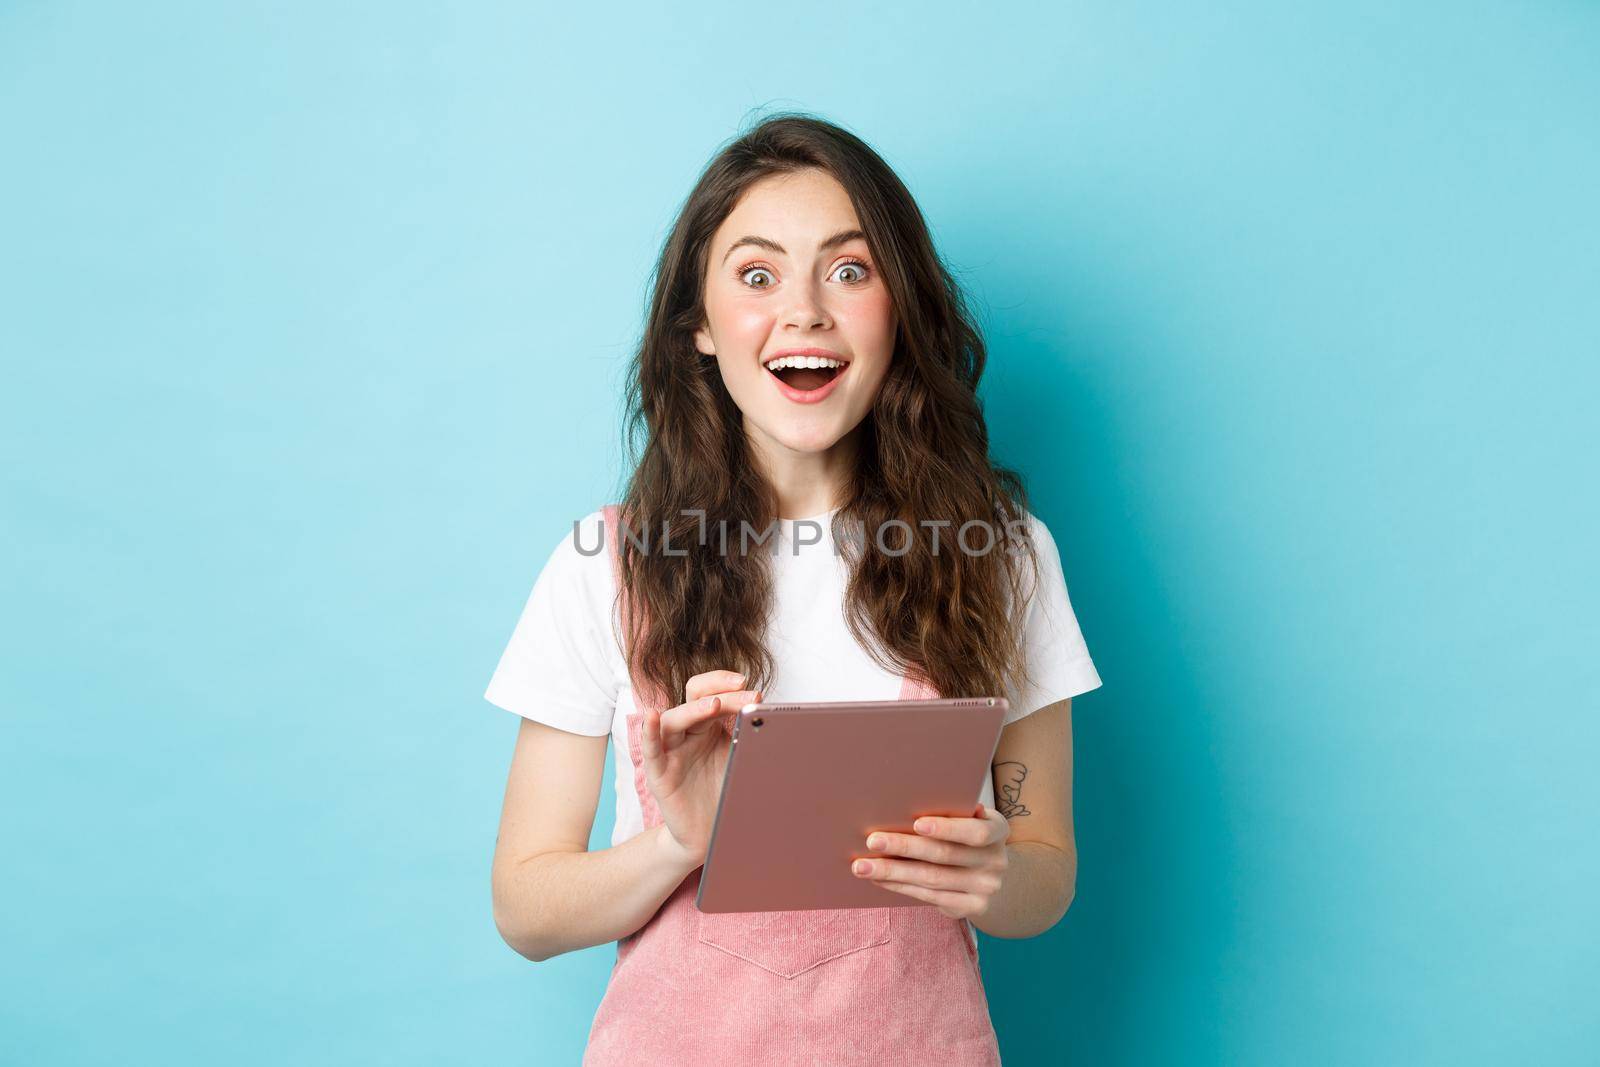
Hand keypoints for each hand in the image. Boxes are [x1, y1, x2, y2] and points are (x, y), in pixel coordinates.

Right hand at [643, 669, 761, 868]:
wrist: (709, 833)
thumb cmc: (723, 793)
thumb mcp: (739, 760)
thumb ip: (749, 739)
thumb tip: (773, 721)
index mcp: (707, 726)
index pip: (712, 694)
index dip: (729, 687)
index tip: (755, 692)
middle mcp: (687, 733)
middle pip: (696, 699)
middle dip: (721, 692)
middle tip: (745, 691)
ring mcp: (671, 751)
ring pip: (674, 719)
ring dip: (694, 709)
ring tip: (714, 704)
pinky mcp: (659, 773)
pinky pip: (652, 750)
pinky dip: (650, 732)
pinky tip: (652, 717)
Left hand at [851, 803, 1010, 919]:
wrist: (994, 875)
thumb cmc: (969, 836)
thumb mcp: (970, 819)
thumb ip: (952, 811)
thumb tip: (904, 800)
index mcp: (998, 830)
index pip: (975, 832)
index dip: (947, 828)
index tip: (916, 823)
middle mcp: (996, 861)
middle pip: (945, 855)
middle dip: (905, 847)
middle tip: (872, 840)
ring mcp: (986, 888)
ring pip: (932, 879)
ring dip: (893, 871)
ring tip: (863, 865)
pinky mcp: (972, 908)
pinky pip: (930, 897)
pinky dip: (900, 886)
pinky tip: (879, 878)